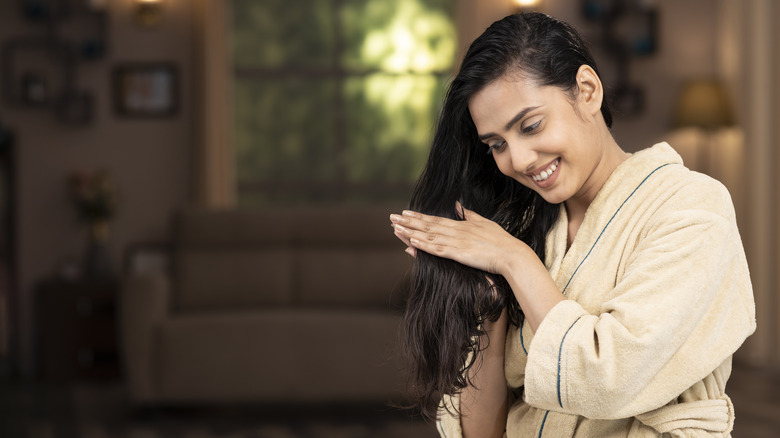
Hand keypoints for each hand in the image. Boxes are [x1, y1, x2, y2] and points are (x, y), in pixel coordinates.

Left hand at [390, 203, 530, 274]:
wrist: (511, 254)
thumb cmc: (501, 241)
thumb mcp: (485, 223)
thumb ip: (470, 215)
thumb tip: (460, 206)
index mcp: (461, 225)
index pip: (435, 219)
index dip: (418, 216)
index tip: (404, 212)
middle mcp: (456, 231)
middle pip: (428, 225)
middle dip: (408, 221)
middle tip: (391, 217)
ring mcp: (456, 242)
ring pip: (428, 235)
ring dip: (410, 231)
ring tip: (395, 228)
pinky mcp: (459, 253)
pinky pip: (437, 248)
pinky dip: (423, 244)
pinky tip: (411, 240)